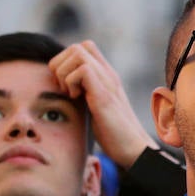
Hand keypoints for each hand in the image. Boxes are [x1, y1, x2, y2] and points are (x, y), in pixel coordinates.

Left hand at [47, 41, 152, 167]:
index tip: (64, 84)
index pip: (84, 47)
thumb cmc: (113, 132)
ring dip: (65, 73)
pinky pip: (82, 70)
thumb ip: (86, 92)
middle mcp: (108, 74)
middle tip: (64, 88)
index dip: (66, 61)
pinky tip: (77, 99)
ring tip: (71, 94)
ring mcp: (107, 82)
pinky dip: (71, 82)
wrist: (133, 148)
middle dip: (61, 65)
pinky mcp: (104, 95)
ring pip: (77, 52)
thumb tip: (62, 88)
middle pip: (77, 46)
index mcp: (106, 76)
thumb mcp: (95, 106)